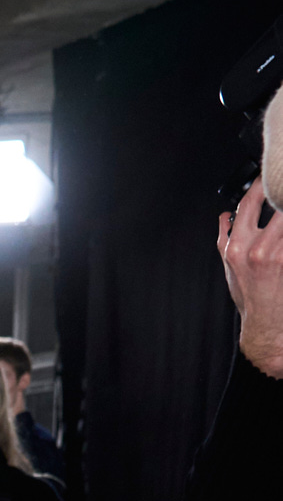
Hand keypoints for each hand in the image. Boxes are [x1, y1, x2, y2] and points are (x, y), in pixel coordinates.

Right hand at [217, 174, 282, 377]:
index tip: (267, 176)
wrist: (266, 324)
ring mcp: (277, 256)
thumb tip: (224, 217)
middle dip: (280, 195)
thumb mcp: (228, 267)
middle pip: (276, 205)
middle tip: (281, 188)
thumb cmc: (249, 297)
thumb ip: (225, 238)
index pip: (249, 203)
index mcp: (237, 247)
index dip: (260, 185)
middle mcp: (257, 249)